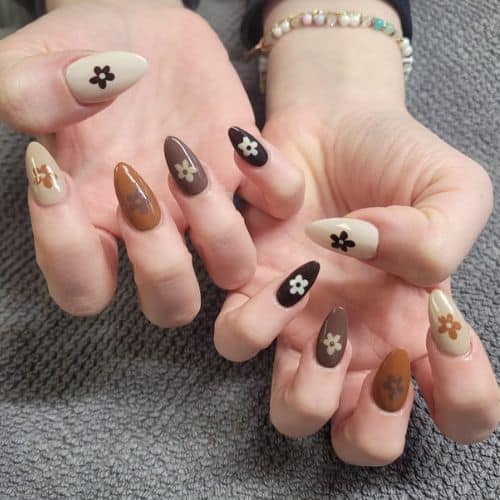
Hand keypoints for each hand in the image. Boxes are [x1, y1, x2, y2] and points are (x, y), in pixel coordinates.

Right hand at [0, 0, 303, 324]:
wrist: (141, 31)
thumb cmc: (83, 55)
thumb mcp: (32, 62)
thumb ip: (21, 88)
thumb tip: (49, 114)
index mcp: (95, 220)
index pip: (83, 290)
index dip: (67, 252)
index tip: (55, 174)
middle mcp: (157, 229)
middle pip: (171, 307)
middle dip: (161, 266)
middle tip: (136, 189)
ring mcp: (208, 207)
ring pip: (232, 270)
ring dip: (217, 228)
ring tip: (183, 157)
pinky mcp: (249, 173)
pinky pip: (282, 204)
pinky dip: (273, 183)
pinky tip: (239, 139)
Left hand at [215, 0, 498, 464]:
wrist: (335, 122)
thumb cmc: (397, 160)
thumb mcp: (450, 189)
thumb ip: (437, 238)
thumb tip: (372, 256)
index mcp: (415, 327)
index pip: (458, 412)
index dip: (462, 397)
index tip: (443, 328)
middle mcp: (359, 342)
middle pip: (362, 443)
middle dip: (370, 423)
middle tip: (376, 351)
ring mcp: (302, 328)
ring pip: (290, 414)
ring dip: (308, 376)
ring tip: (321, 291)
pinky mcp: (251, 297)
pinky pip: (236, 338)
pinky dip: (259, 306)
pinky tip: (289, 253)